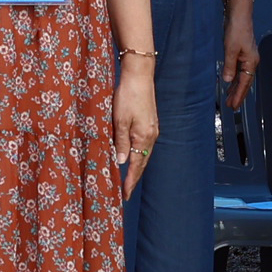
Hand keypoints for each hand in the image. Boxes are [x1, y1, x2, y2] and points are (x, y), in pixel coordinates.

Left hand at [114, 63, 159, 198]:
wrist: (139, 76)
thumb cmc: (127, 96)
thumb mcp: (120, 120)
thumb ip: (121, 142)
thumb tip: (120, 162)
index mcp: (144, 137)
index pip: (136, 165)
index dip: (130, 181)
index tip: (124, 195)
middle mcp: (151, 136)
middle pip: (142, 162)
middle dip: (133, 177)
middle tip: (125, 192)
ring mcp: (152, 129)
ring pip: (143, 154)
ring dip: (135, 167)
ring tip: (126, 178)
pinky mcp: (150, 123)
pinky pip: (143, 145)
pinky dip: (137, 155)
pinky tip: (131, 156)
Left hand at [220, 0, 258, 110]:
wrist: (239, 14)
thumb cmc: (237, 29)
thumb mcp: (230, 49)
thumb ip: (229, 66)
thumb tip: (227, 80)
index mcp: (251, 62)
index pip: (245, 83)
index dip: (239, 95)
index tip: (234, 106)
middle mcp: (251, 61)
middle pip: (245, 82)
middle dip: (238, 94)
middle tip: (231, 106)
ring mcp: (246, 57)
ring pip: (241, 77)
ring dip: (236, 87)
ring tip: (230, 98)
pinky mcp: (240, 53)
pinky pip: (238, 70)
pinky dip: (234, 78)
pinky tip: (230, 82)